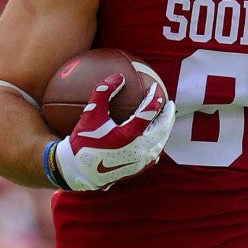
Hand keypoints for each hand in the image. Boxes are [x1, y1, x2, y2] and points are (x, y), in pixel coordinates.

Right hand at [51, 72, 174, 190]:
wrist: (78, 171)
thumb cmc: (83, 141)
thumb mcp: (90, 114)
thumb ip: (103, 93)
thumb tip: (118, 76)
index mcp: (129, 135)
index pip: (149, 111)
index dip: (154, 97)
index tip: (154, 87)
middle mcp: (139, 149)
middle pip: (162, 128)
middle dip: (167, 114)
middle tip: (169, 103)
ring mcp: (140, 161)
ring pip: (160, 142)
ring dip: (165, 129)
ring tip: (165, 119)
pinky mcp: (137, 169)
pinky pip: (153, 155)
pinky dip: (157, 143)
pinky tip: (156, 140)